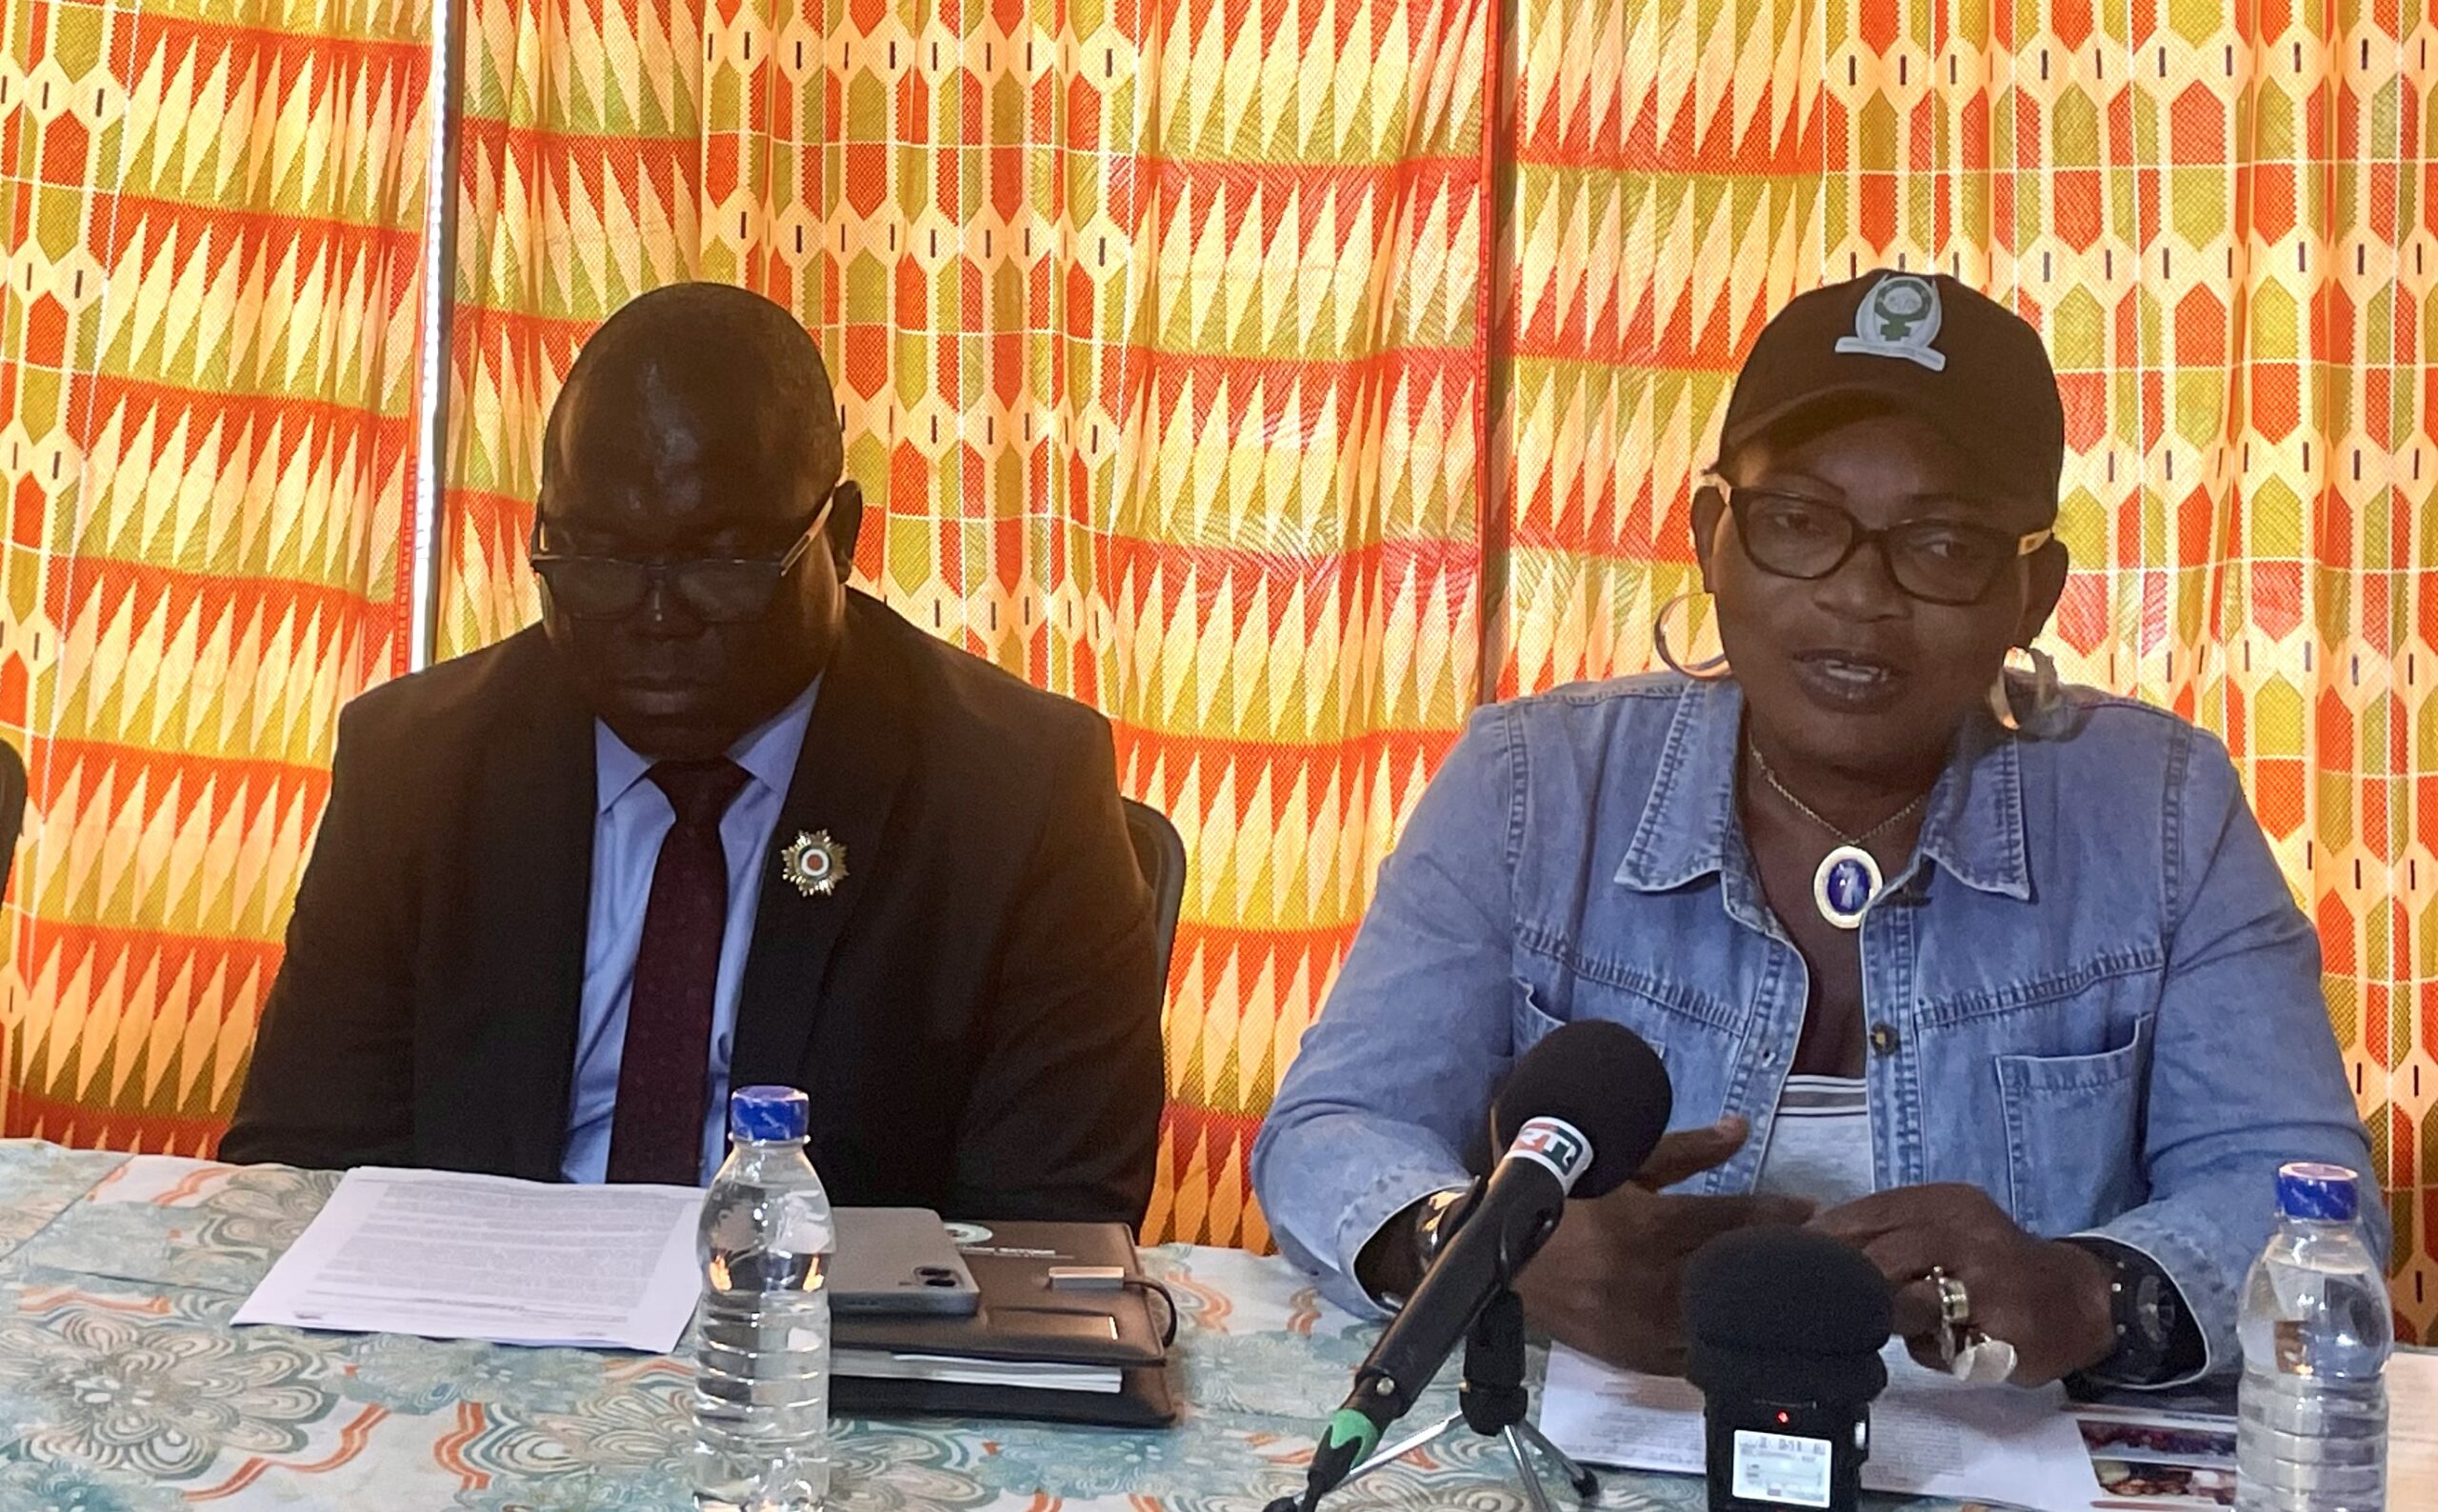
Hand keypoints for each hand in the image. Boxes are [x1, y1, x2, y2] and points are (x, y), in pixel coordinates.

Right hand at [1516, 1118, 1813, 1376]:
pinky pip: (1697, 1356)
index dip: (1781, 1214)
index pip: (1732, 1220)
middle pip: (1739, 1272)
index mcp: (1647, 1226)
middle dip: (1783, 1261)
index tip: (1815, 1212)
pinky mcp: (1635, 1358)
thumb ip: (1684, 1150)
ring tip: (1797, 1294)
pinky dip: (1724, 1342)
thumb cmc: (1565, 1203)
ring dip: (1762, 1305)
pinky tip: (1751, 1331)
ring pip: (1724, 1319)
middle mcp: (1650, 1279)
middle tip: (1822, 1253)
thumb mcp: (1621, 1166)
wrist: (1503, 1259)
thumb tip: (1738, 1129)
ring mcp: (1644, 1325)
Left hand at [1810, 1184, 2115, 1386]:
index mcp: (1948, 1203)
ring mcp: (1989, 1280)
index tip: (1794, 1253)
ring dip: (1887, 1313)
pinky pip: (1947, 1342)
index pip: (1873, 1211)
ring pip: (1913, 1297)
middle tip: (1820, 1297)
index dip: (1829, 1235)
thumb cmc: (1996, 1265)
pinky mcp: (2005, 1327)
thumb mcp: (1948, 1227)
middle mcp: (1969, 1233)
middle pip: (1887, 1252)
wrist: (2079, 1298)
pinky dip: (1929, 1349)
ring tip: (1877, 1321)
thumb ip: (1892, 1230)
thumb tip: (1816, 1239)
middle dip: (1849, 1277)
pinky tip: (1938, 1344)